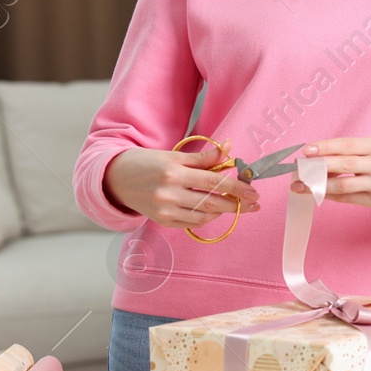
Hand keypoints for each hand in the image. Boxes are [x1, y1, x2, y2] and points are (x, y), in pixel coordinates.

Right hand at [103, 144, 261, 228]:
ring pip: (203, 215)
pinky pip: (191, 223)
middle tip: (254, 203)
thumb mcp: (174, 154)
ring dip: (222, 211)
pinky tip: (214, 210)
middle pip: (211, 201)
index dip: (236, 186)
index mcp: (173, 171)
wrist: (116, 179)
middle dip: (237, 203)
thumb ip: (203, 156)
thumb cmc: (147, 163)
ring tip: (235, 205)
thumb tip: (228, 147)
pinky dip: (206, 217)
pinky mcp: (162, 221)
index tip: (253, 190)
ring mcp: (164, 210)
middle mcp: (169, 192)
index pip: (212, 180)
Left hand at [290, 137, 370, 209]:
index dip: (325, 147)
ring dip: (319, 186)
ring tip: (301, 186)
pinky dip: (330, 195)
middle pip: (343, 165)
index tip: (306, 150)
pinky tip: (317, 193)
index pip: (346, 145)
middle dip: (318, 167)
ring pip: (343, 185)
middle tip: (299, 169)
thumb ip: (350, 151)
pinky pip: (348, 198)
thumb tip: (317, 156)